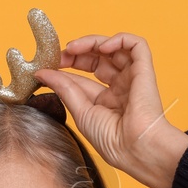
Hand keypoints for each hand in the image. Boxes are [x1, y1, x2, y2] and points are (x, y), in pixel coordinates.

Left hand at [37, 33, 187, 187]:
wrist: (134, 148)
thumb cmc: (112, 140)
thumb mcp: (80, 111)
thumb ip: (63, 88)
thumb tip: (42, 73)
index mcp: (107, 100)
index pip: (84, 76)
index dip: (68, 66)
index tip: (48, 66)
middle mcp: (121, 87)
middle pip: (98, 58)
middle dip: (78, 52)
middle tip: (61, 54)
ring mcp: (133, 78)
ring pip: (114, 47)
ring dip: (92, 42)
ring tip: (74, 48)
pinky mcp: (144, 70)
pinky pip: (136, 45)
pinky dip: (119, 39)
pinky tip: (102, 47)